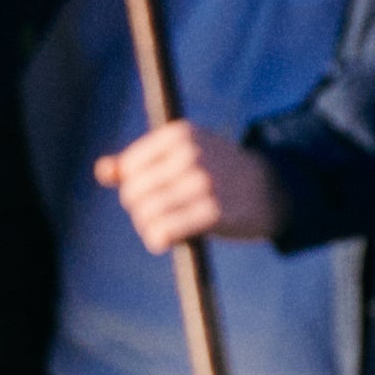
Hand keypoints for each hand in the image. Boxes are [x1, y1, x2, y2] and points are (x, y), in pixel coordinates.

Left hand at [94, 120, 285, 254]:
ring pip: (146, 214)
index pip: (131, 167)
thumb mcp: (182, 155)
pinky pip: (162, 232)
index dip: (137, 186)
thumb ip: (140, 162)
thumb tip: (103, 171)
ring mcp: (203, 183)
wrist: (271, 189)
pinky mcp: (213, 212)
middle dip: (142, 209)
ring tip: (165, 228)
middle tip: (162, 214)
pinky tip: (168, 240)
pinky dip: (159, 240)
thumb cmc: (218, 172)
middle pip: (134, 193)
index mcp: (181, 133)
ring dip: (150, 228)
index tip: (156, 192)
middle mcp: (191, 155)